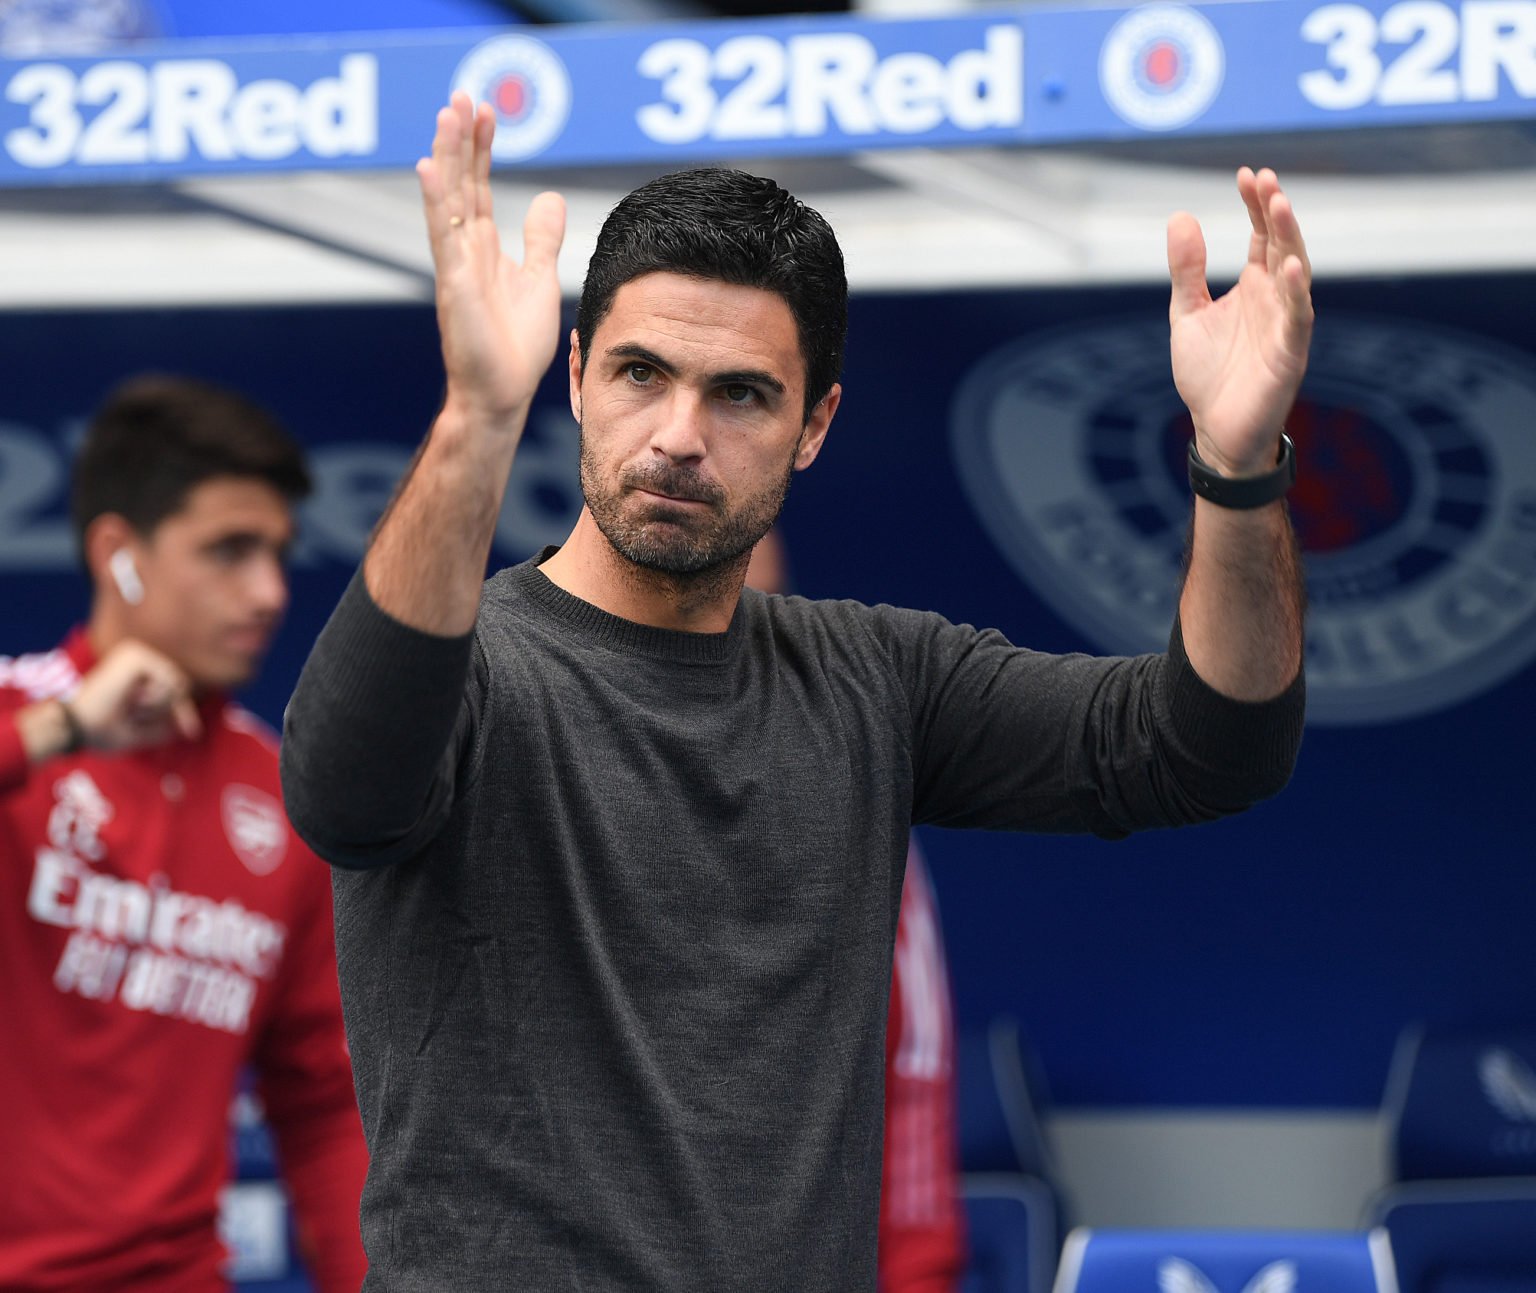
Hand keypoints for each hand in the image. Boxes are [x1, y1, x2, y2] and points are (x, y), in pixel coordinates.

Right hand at [70, 640, 200, 751]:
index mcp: (135, 676)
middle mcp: (136, 661)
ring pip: (176, 685)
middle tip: (134, 713)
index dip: (184, 712)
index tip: (193, 733)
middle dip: (168, 709)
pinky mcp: (135, 655)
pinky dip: (154, 697)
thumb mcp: (141, 732)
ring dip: (156, 706)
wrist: (77, 728)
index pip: (173, 691)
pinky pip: (168, 680)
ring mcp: (135, 654)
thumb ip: (165, 726)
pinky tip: (131, 697)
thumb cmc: (101, 732)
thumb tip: (191, 728)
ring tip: (128, 705)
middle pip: (180, 688)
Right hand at [416, 92, 565, 427]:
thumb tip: (548, 198)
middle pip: (460, 183)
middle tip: (463, 96)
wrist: (501, 394)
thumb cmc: (515, 347)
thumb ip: (541, 239)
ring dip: (447, 157)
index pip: (478, 186)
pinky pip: (444, 239)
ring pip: (448, 200)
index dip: (481, 148)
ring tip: (448, 114)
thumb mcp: (538, 280)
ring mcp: (456, 267)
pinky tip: (428, 169)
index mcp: (483, 249)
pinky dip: (436, 204)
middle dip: (462, 140)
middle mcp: (464, 251)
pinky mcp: (455, 288)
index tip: (486, 110)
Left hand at [1167, 167, 1312, 476]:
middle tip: (1265, 180)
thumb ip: (1187, 270)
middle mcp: (1274, 299)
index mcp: (1253, 287)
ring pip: (1294, 273)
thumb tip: (1180, 216)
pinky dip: (1297, 292)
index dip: (1256, 205)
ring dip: (1289, 239)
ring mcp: (1285, 324)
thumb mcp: (1188, 314)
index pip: (1260, 235)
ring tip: (1280, 205)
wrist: (1216, 432)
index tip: (1246, 175)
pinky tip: (1292, 266)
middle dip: (1274, 212)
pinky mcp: (1289, 354)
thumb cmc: (1209, 375)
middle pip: (1281, 245)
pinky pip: (1298, 319)